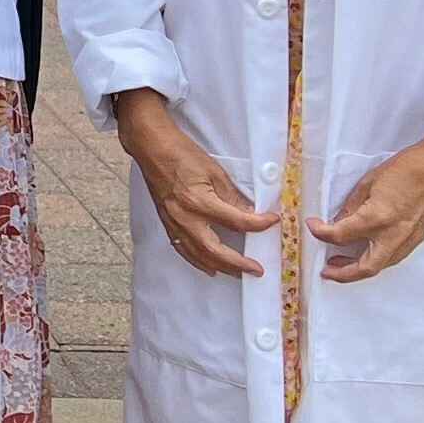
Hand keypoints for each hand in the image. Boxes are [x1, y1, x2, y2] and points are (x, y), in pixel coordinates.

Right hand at [114, 93, 276, 278]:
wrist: (152, 149)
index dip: (258, 224)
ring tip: (237, 273)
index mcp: (200, 201)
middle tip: (256, 269)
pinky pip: (183, 249)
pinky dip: (197, 261)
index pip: (236, 222)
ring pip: (199, 256)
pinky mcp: (167, 223)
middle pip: (216, 251)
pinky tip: (208, 266)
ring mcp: (174, 223)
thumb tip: (248, 213)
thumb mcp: (215, 172)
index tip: (272, 222)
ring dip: (221, 267)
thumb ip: (232, 197)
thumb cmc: (182, 154)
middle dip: (239, 263)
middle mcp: (185, 218)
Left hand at [315, 110, 423, 283]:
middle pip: (364, 268)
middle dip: (342, 274)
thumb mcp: (368, 183)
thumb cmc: (407, 169)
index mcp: (376, 218)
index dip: (321, 232)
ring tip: (342, 262)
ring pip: (380, 266)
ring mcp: (407, 240)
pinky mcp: (416, 238)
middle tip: (327, 270)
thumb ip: (352, 207)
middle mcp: (393, 235)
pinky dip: (376, 260)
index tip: (313, 226)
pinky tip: (366, 252)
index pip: (340, 235)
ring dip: (359, 269)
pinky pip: (392, 258)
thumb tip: (339, 222)